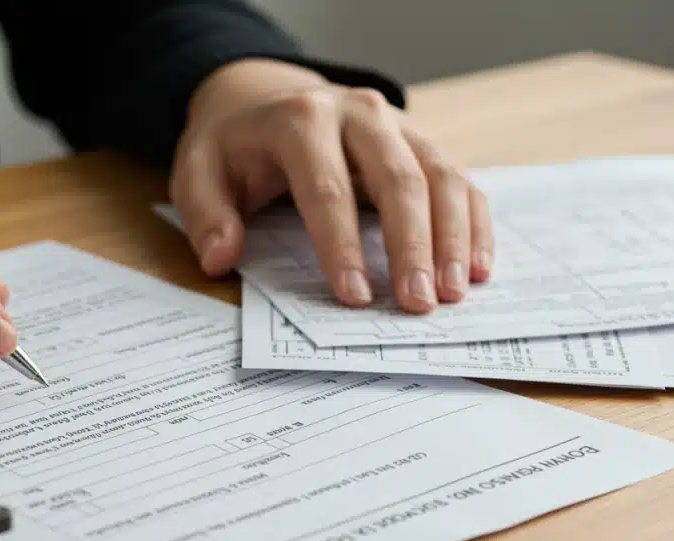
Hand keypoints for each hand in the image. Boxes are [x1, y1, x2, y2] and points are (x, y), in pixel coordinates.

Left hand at [169, 59, 492, 312]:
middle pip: (398, 179)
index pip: (326, 188)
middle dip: (411, 246)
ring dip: (453, 239)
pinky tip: (476, 269)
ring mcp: (398, 126)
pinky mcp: (421, 143)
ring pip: (441, 177)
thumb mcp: (198, 172)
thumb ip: (206, 215)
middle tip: (418, 304)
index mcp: (301, 120)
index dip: (341, 245)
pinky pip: (460, 181)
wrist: (262, 102)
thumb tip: (221, 259)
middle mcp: (359, 114)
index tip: (354, 296)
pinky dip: (474, 225)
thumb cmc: (234, 148)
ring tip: (455, 293)